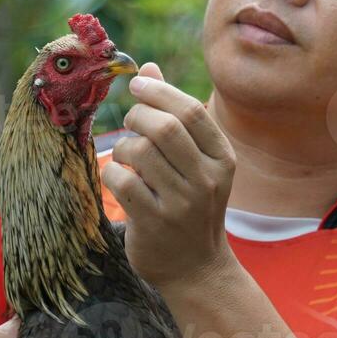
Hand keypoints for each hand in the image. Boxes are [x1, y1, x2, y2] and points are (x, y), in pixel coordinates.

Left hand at [100, 62, 237, 293]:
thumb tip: (148, 68)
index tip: (137, 85)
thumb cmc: (192, 205)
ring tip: (127, 157)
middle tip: (129, 122)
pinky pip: (122, 182)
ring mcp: (181, 204)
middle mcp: (207, 180)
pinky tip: (120, 181)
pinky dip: (113, 174)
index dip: (159, 91)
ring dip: (124, 147)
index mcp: (223, 159)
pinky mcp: (154, 223)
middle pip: (166, 128)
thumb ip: (174, 115)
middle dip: (138, 116)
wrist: (197, 269)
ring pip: (141, 152)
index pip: (191, 111)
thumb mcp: (197, 162)